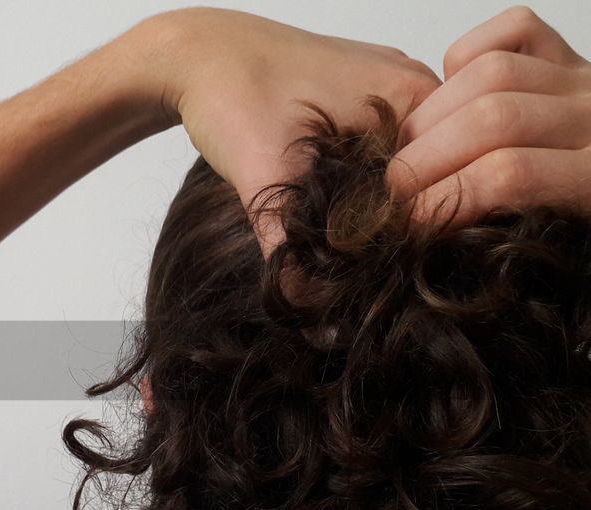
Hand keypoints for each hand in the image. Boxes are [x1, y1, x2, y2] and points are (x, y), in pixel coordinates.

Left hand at [135, 8, 440, 250]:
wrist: (195, 55)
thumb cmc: (231, 94)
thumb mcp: (265, 179)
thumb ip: (291, 252)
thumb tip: (315, 321)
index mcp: (414, 98)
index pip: (447, 182)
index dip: (418, 233)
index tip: (381, 267)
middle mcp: (416, 89)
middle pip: (434, 176)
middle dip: (401, 224)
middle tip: (360, 262)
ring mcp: (391, 89)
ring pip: (409, 165)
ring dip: (381, 204)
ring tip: (346, 240)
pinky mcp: (364, 96)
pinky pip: (384, 149)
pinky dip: (365, 181)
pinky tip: (338, 207)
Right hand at [387, 6, 590, 227]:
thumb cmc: (589, 217)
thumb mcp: (566, 239)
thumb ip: (507, 225)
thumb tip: (431, 226)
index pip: (508, 175)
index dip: (445, 198)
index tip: (411, 220)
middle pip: (492, 118)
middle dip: (426, 155)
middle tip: (396, 189)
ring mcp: (578, 79)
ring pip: (492, 73)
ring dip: (432, 114)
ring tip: (411, 148)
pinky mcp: (564, 54)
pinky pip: (514, 30)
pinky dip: (466, 54)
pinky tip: (450, 91)